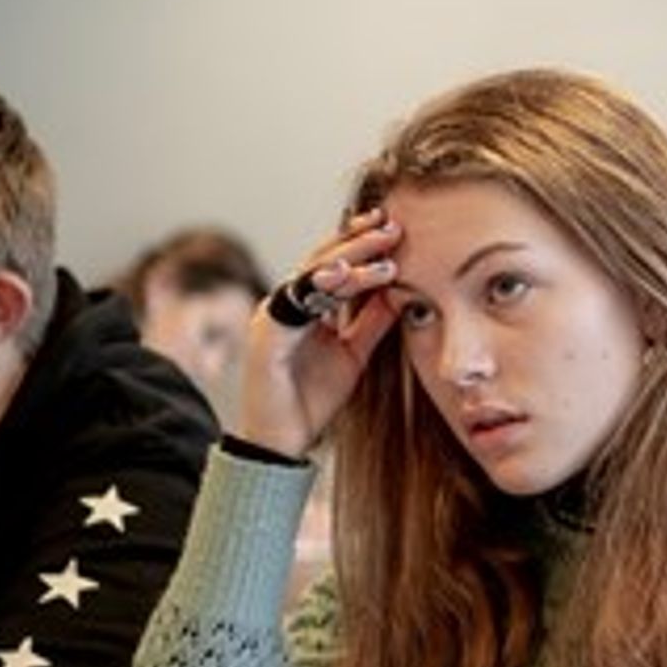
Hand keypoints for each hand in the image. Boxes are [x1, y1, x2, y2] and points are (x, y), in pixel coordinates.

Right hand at [240, 209, 405, 457]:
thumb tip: (401, 292)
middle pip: (323, 258)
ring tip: (382, 247)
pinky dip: (316, 285)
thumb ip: (372, 323)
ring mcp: (273, 316)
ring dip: (347, 258)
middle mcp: (286, 304)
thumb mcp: (355, 354)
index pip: (334, 263)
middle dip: (358, 239)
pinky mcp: (265, 335)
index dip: (362, 244)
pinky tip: (343, 275)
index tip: (395, 228)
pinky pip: (292, 302)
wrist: (282, 442)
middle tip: (392, 224)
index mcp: (306, 306)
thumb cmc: (312, 398)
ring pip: (310, 274)